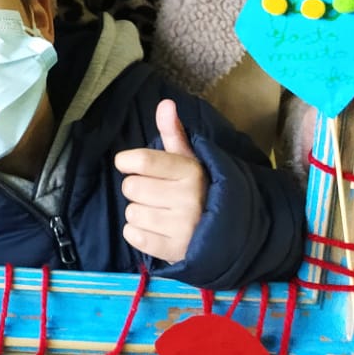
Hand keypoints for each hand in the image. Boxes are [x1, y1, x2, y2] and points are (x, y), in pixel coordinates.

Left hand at [114, 100, 206, 264]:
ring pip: (131, 212)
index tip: (128, 163)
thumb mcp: (189, 160)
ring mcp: (183, 227)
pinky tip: (157, 230)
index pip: (142, 161)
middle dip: (138, 189)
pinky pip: (133, 236)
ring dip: (139, 212)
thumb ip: (173, 132)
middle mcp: (188, 198)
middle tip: (157, 194)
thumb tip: (165, 103)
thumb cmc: (198, 189)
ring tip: (160, 213)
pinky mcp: (174, 251)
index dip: (126, 161)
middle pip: (131, 187)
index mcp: (190, 171)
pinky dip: (138, 233)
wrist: (227, 231)